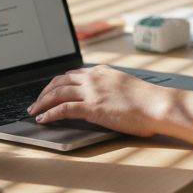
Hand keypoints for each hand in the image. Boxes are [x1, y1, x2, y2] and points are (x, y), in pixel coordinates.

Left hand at [26, 65, 169, 136]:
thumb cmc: (150, 102)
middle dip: (45, 92)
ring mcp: (92, 91)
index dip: (58, 84)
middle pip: (60, 81)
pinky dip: (50, 113)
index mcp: (103, 72)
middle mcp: (94, 78)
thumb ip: (112, 90)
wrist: (158, 105)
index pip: (73, 74)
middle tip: (36, 102)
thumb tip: (105, 101)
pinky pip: (64, 108)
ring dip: (42, 102)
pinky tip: (43, 119)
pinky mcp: (92, 106)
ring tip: (34, 111)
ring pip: (57, 93)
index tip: (50, 91)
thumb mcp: (127, 88)